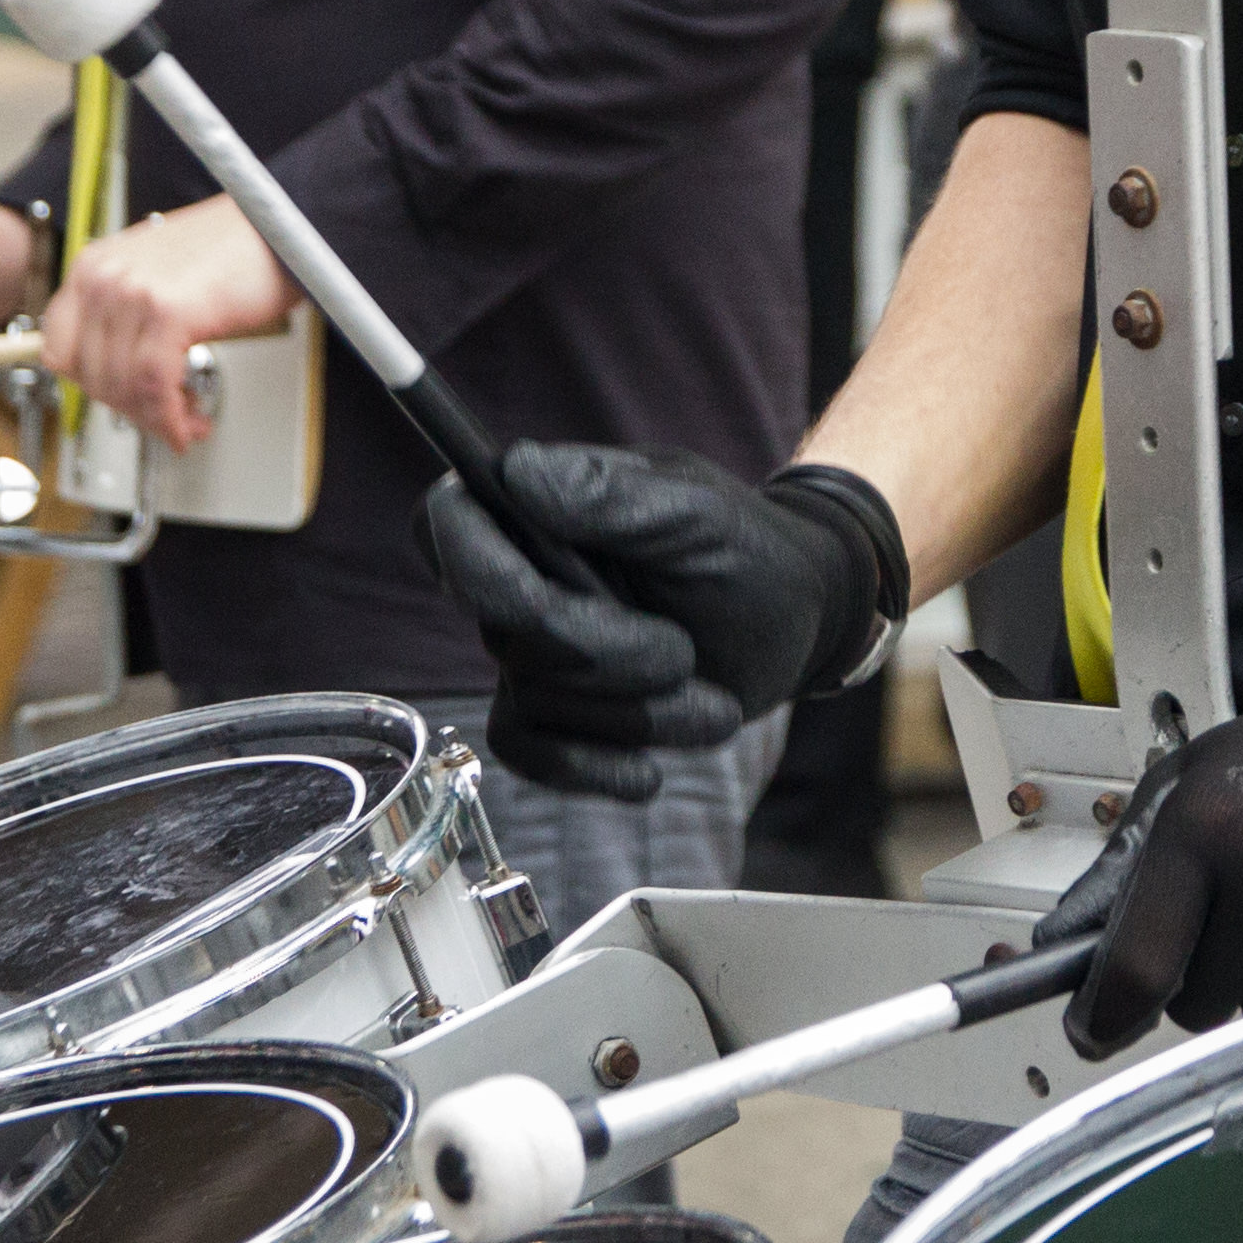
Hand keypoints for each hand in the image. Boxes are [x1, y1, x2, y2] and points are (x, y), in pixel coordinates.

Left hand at [39, 196, 294, 448]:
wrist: (283, 224)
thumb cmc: (232, 251)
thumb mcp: (156, 276)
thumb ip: (124, 315)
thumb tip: (114, 373)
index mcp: (94, 265)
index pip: (58, 349)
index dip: (93, 387)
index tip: (122, 400)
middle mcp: (104, 275)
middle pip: (89, 375)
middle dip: (129, 409)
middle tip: (163, 418)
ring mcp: (132, 291)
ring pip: (122, 387)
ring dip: (156, 419)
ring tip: (185, 421)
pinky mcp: (167, 311)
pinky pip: (153, 386)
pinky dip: (171, 417)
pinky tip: (189, 422)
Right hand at [420, 445, 900, 796]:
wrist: (794, 622)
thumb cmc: (748, 550)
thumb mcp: (697, 513)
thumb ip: (609, 493)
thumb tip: (518, 471)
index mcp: (541, 505)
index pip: (448, 522)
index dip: (469, 566)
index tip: (535, 601)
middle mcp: (522, 573)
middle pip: (505, 630)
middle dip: (602, 655)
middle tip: (682, 652)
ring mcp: (535, 647)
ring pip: (532, 698)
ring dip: (632, 713)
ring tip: (709, 700)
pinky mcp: (556, 710)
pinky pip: (531, 754)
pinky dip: (591, 768)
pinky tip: (648, 772)